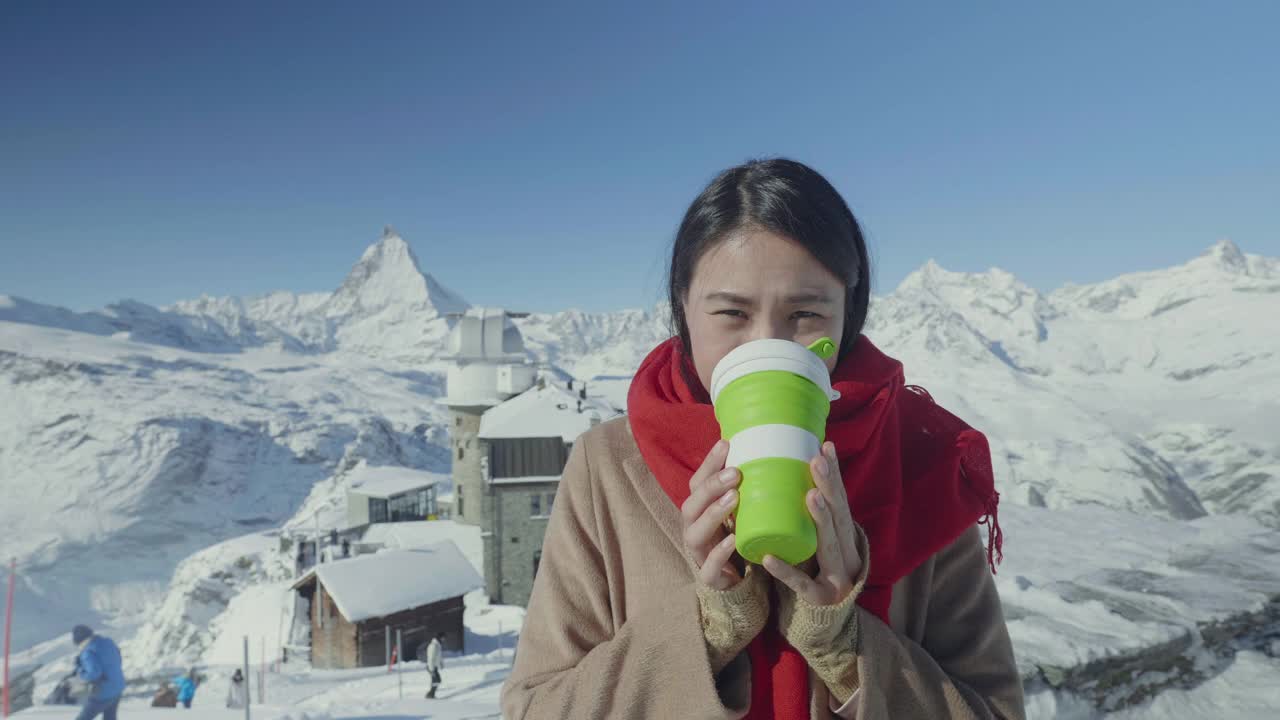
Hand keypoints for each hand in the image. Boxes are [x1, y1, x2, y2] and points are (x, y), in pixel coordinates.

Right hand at [681, 439, 742, 589]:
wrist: (738, 584)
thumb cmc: (739, 540)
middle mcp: (694, 529)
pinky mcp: (709, 578)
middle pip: (691, 504)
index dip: (709, 464)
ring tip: (734, 498)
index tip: (726, 444)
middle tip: (735, 473)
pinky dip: (719, 553)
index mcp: (700, 512)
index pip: (697, 483)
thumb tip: (772, 453)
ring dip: (713, 513)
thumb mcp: (741, 513)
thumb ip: (746, 490)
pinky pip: (708, 566)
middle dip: (711, 487)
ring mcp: (699, 554)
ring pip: (694, 533)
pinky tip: (732, 540)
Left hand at [762, 441, 863, 605]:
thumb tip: (790, 473)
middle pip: (840, 517)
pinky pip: (801, 584)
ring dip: (820, 520)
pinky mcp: (819, 598)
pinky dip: (786, 571)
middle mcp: (846, 552)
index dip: (835, 475)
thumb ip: (812, 516)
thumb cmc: (820, 570)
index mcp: (844, 537)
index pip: (841, 501)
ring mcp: (835, 575)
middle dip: (829, 488)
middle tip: (817, 461)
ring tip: (809, 496)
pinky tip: (769, 558)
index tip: (825, 446)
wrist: (830, 621)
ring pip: (829, 546)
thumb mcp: (821, 541)